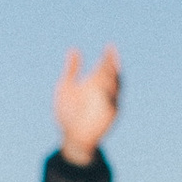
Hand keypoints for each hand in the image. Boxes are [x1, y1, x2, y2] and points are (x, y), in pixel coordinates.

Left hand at [54, 44, 121, 166]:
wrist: (71, 135)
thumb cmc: (67, 111)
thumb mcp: (66, 87)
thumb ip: (72, 69)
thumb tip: (74, 49)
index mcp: (95, 82)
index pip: (105, 65)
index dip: (109, 56)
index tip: (109, 46)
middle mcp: (104, 90)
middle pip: (113, 74)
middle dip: (113, 66)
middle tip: (110, 56)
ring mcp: (109, 102)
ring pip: (116, 87)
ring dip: (113, 78)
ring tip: (108, 68)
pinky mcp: (110, 115)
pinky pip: (113, 104)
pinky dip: (110, 96)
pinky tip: (102, 90)